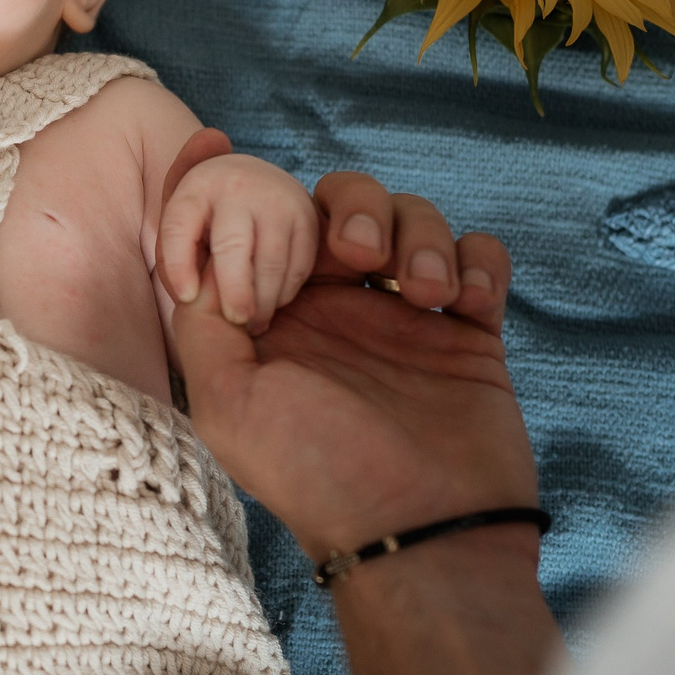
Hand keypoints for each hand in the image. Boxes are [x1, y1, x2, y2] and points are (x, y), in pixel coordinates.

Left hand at [156, 146, 320, 333]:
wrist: (253, 176)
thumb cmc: (210, 214)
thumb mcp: (186, 222)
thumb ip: (179, 255)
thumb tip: (191, 299)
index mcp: (196, 187)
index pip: (179, 227)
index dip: (179, 267)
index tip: (187, 300)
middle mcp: (236, 187)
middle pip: (233, 246)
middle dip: (234, 292)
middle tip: (235, 323)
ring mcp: (276, 198)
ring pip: (271, 260)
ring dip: (263, 300)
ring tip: (253, 324)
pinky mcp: (307, 215)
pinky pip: (299, 263)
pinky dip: (286, 290)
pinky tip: (273, 304)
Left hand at [163, 136, 529, 558]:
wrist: (423, 534)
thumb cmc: (317, 476)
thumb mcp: (227, 403)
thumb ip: (202, 323)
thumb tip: (194, 257)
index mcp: (274, 319)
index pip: (258, 224)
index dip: (238, 182)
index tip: (216, 139)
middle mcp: (336, 310)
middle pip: (340, 203)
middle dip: (352, 206)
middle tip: (356, 254)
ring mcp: (406, 318)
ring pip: (413, 218)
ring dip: (420, 233)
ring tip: (425, 293)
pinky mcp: (470, 333)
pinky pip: (479, 256)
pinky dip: (475, 261)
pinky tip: (464, 305)